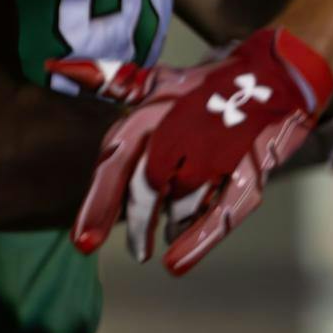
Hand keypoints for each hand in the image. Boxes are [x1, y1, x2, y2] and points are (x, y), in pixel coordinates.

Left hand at [51, 29, 332, 273]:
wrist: (274, 75)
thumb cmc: (209, 84)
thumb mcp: (159, 80)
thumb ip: (111, 80)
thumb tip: (58, 68)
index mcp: (155, 111)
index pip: (117, 161)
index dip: (98, 203)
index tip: (82, 243)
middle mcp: (180, 131)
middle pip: (147, 188)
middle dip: (136, 225)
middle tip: (134, 250)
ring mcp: (216, 153)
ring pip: (180, 202)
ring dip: (170, 224)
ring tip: (158, 244)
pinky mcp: (247, 172)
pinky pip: (220, 213)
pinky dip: (197, 242)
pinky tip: (177, 264)